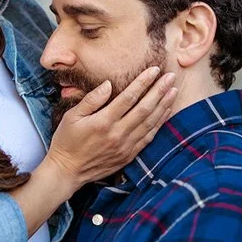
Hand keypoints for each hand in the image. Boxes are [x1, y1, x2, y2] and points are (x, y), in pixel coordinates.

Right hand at [46, 67, 176, 186]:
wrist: (68, 171)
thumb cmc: (67, 140)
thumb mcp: (72, 116)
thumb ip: (92, 100)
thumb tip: (108, 84)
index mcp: (104, 121)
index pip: (129, 97)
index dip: (143, 82)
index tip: (154, 70)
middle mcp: (118, 134)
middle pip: (145, 109)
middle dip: (160, 91)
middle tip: (171, 77)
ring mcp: (126, 146)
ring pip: (150, 123)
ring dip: (164, 106)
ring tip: (174, 91)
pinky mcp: (129, 155)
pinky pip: (148, 137)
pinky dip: (159, 124)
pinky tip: (166, 112)